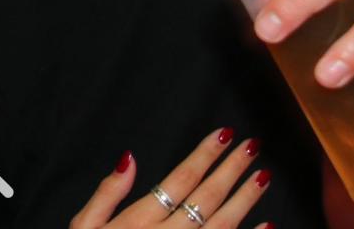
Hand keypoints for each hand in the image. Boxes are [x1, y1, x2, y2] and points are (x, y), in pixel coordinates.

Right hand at [70, 129, 271, 228]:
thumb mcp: (85, 226)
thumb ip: (107, 192)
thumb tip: (129, 157)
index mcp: (140, 220)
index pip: (181, 179)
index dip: (205, 154)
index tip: (223, 134)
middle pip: (207, 197)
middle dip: (232, 169)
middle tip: (252, 146)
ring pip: (223, 224)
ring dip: (246, 199)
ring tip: (263, 177)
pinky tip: (268, 225)